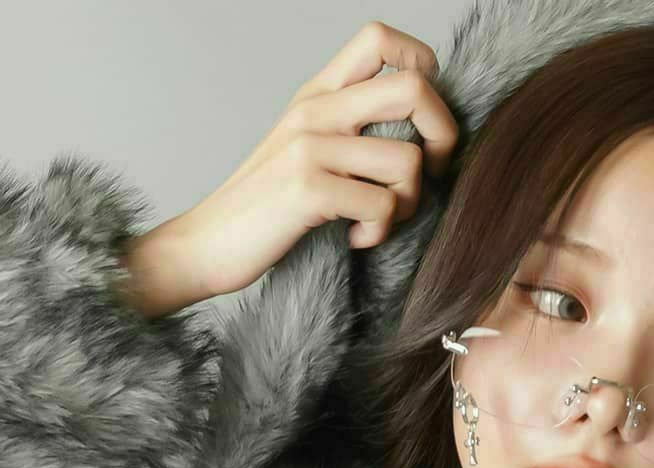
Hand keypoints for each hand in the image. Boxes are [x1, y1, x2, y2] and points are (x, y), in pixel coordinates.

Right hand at [127, 19, 458, 311]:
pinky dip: (379, 232)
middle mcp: (316, 109)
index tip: (423, 121)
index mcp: (319, 92)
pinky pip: (382, 206)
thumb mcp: (309, 148)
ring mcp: (310, 146)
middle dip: (444, 137)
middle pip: (415, 88)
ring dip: (410, 202)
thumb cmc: (271, 204)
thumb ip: (352, 127)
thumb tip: (422, 130)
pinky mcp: (307, 189)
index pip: (381, 38)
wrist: (210, 242)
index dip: (424, 70)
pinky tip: (356, 238)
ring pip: (408, 160)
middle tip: (430, 175)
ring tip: (378, 219)